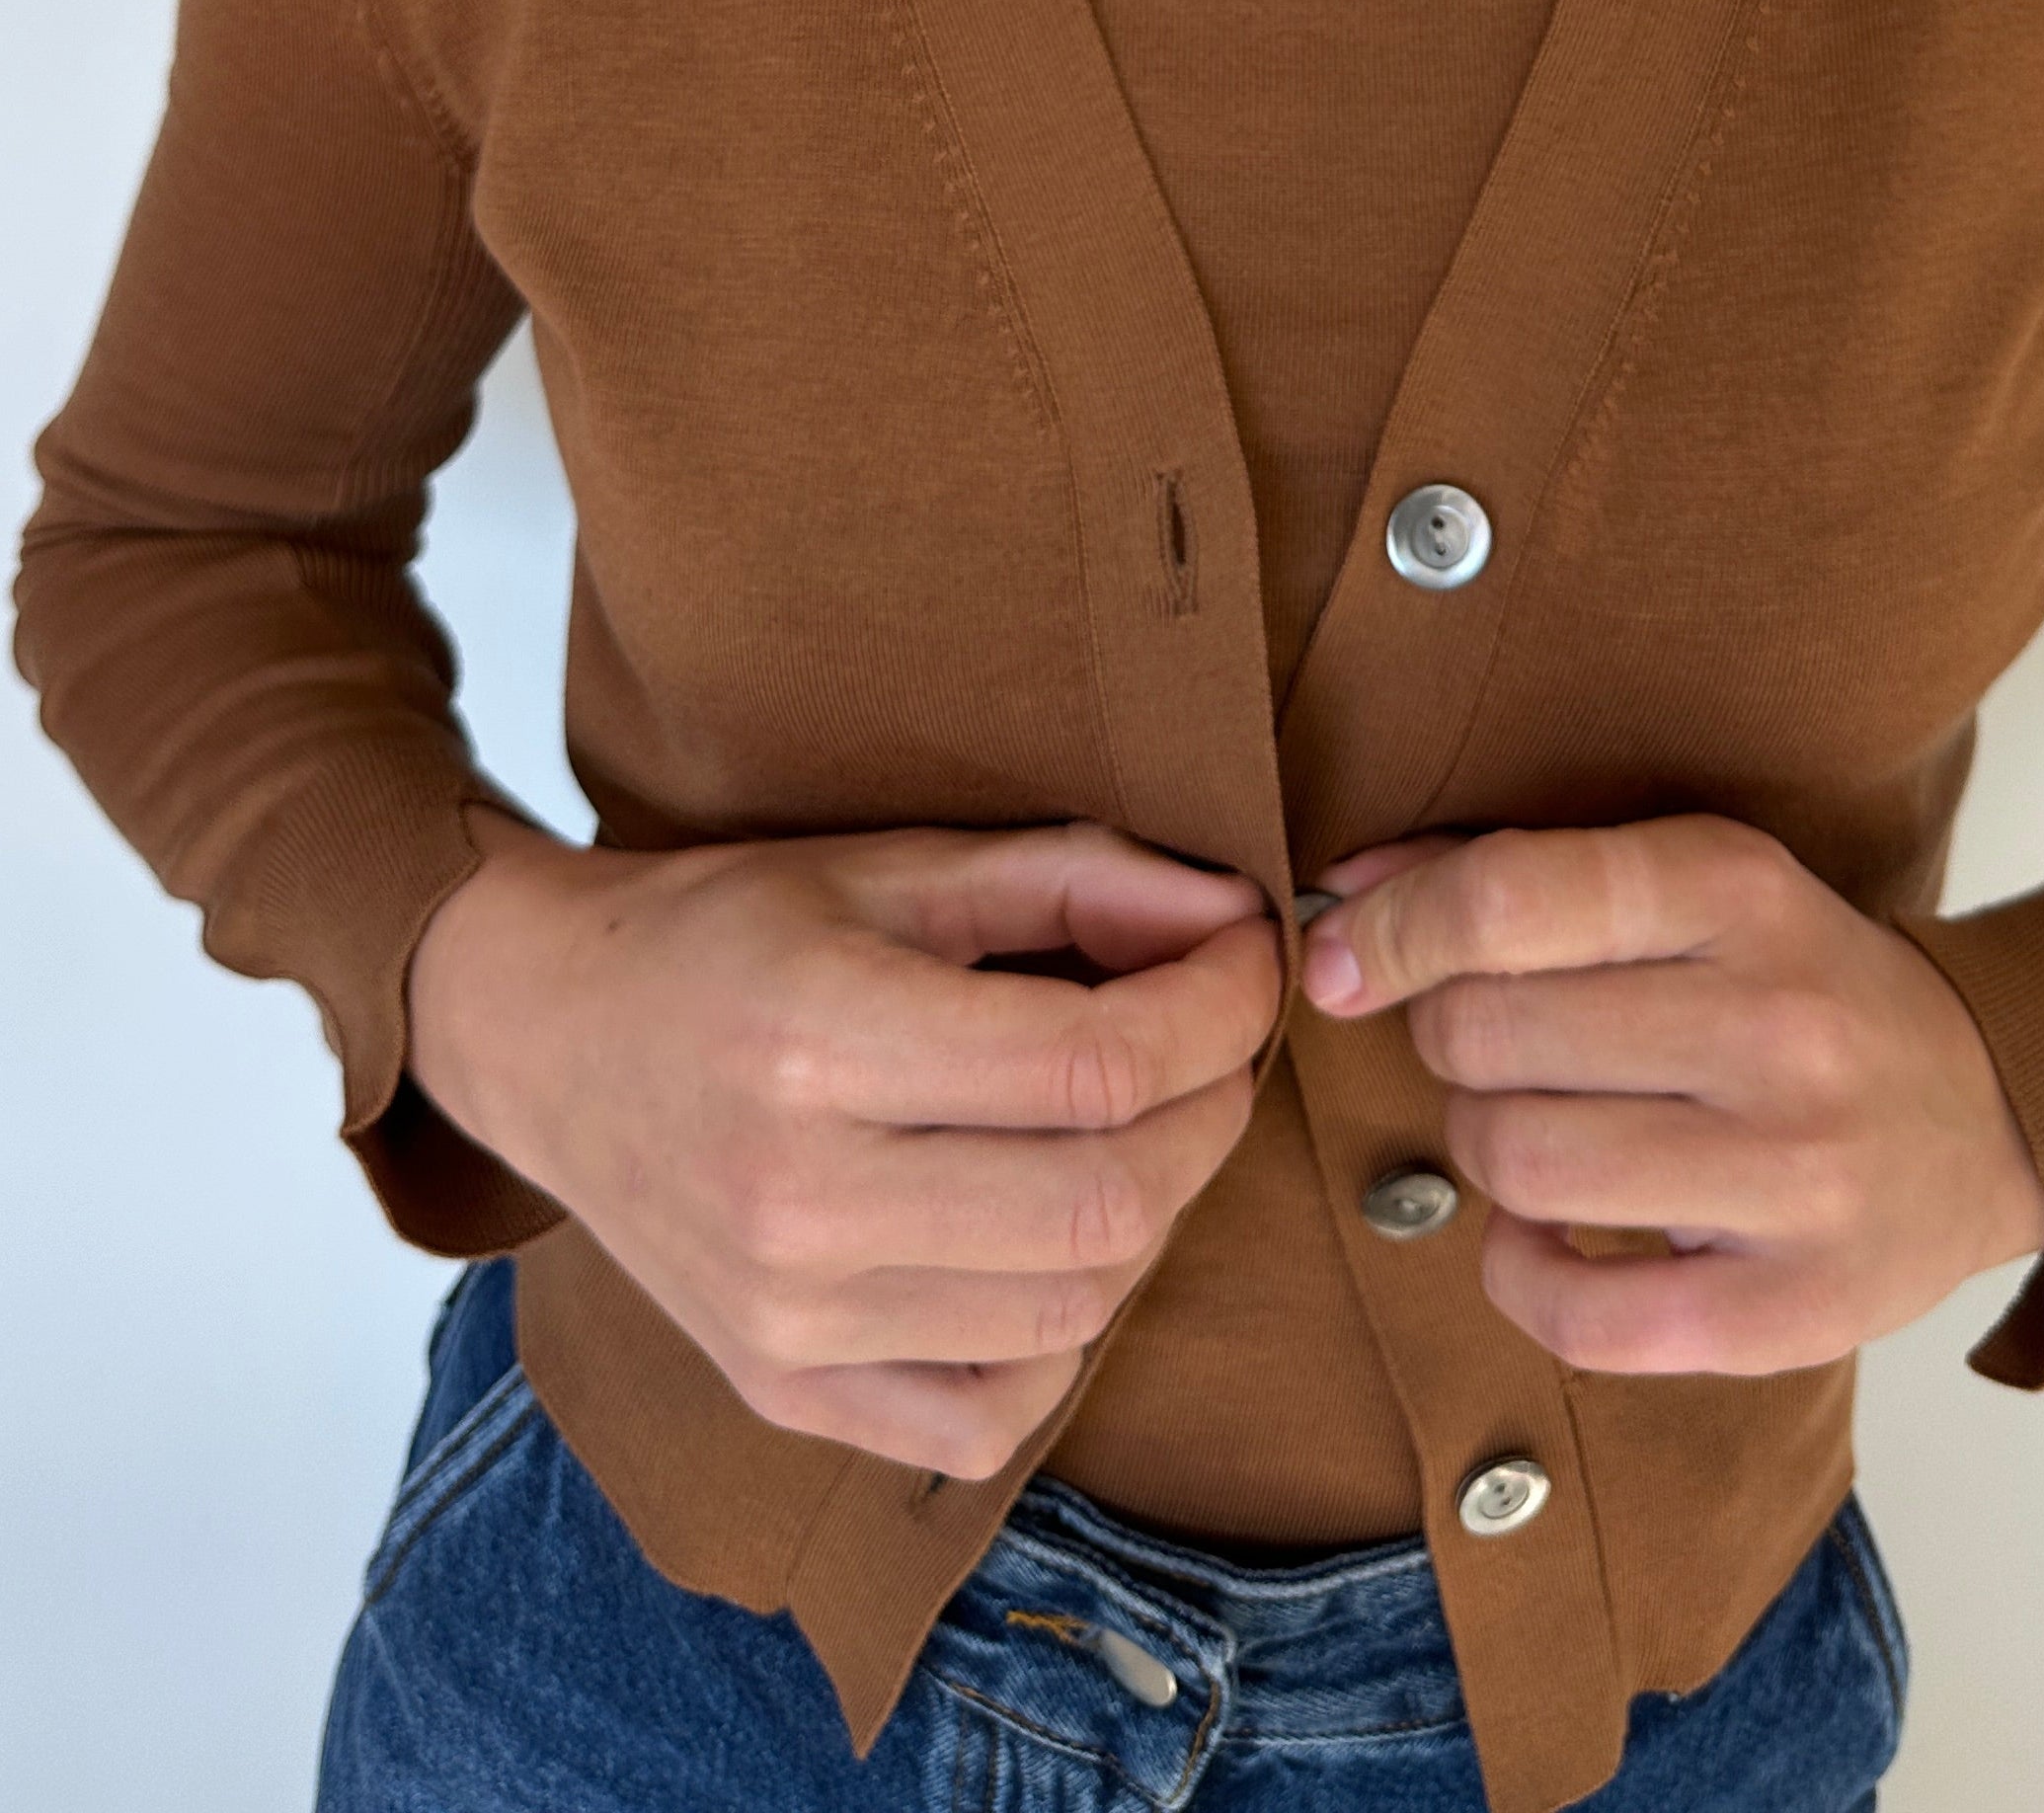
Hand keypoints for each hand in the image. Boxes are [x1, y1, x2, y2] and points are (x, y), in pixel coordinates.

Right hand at [407, 810, 1278, 1475]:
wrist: (549, 1038)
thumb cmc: (725, 936)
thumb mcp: (892, 867)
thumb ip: (1073, 882)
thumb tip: (1237, 916)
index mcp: (820, 1041)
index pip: (1095, 1065)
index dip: (1216, 1009)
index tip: (1249, 959)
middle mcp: (800, 1200)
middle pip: (1105, 1202)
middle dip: (1211, 1111)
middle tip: (1215, 1044)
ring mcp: (789, 1320)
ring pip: (1072, 1315)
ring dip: (1150, 1216)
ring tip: (1131, 1129)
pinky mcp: (785, 1392)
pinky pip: (991, 1420)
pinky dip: (1060, 1341)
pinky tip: (1045, 1242)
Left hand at [1301, 815, 2043, 1374]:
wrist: (1995, 1112)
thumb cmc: (1802, 987)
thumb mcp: (1694, 887)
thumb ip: (1520, 876)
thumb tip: (1349, 896)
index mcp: (1740, 891)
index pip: (1508, 900)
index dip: (1392, 932)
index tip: (1341, 959)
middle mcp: (1775, 1027)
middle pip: (1489, 1035)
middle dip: (1452, 1039)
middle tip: (1502, 1047)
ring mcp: (1795, 1177)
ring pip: (1517, 1163)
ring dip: (1484, 1150)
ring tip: (1539, 1130)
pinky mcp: (1794, 1311)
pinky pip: (1575, 1312)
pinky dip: (1520, 1275)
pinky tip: (1549, 1236)